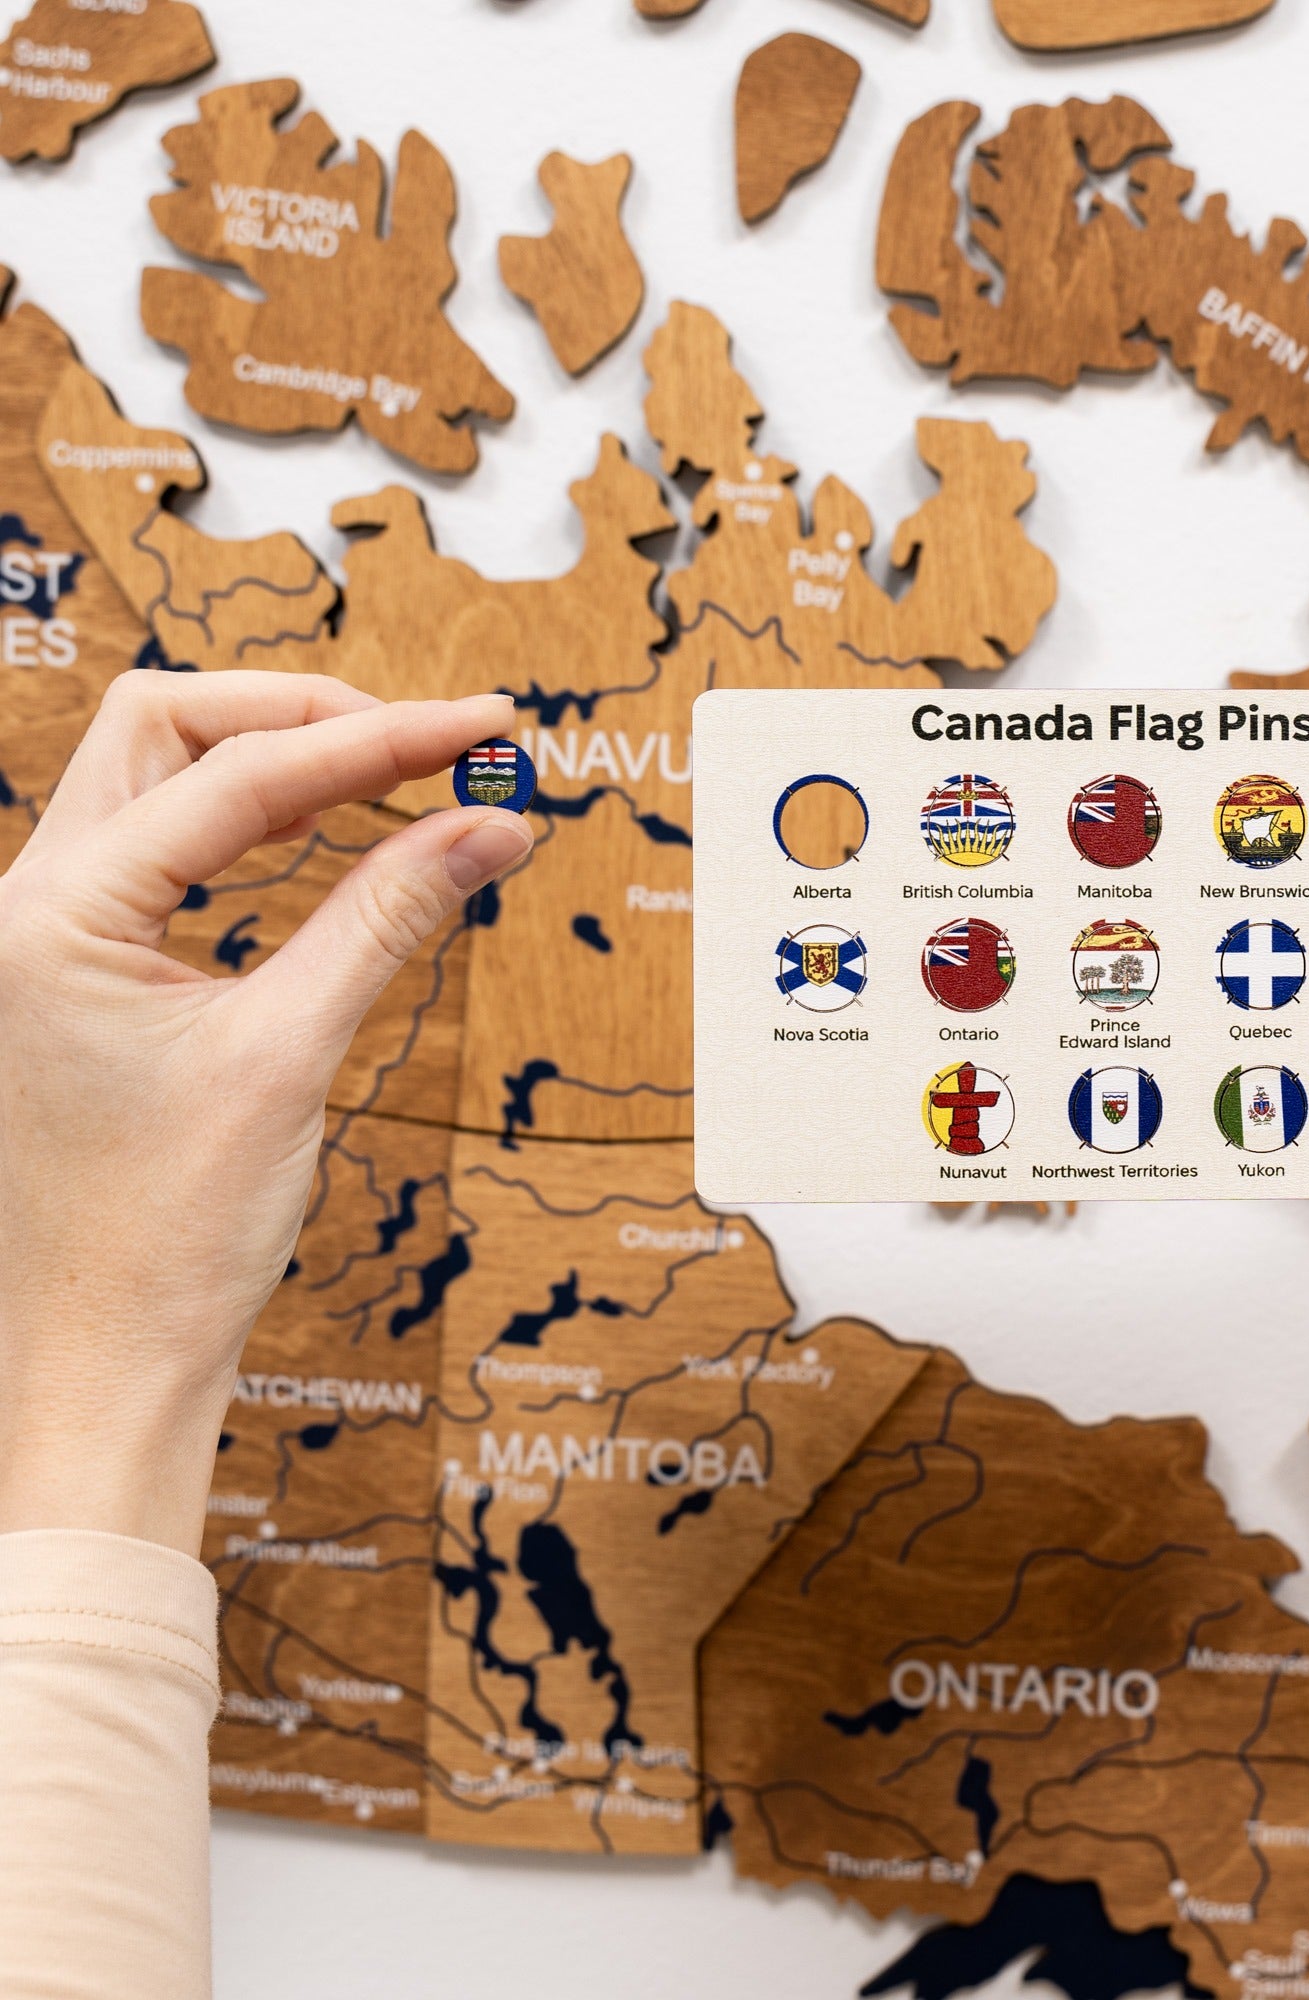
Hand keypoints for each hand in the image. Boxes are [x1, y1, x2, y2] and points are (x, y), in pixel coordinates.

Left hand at [0, 672, 531, 1556]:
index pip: (239, 776)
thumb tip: (490, 826)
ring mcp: (55, 937)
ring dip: (286, 764)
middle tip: (434, 742)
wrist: (100, 1363)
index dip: (378, 740)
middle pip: (170, 726)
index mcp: (55, 914)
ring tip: (407, 777)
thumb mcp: (289, 1057)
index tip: (482, 727)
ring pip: (166, 780)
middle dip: (308, 716)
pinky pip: (179, 857)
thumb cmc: (163, 1237)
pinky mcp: (91, 974)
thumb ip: (389, 919)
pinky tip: (342, 845)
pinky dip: (265, 832)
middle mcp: (34, 904)